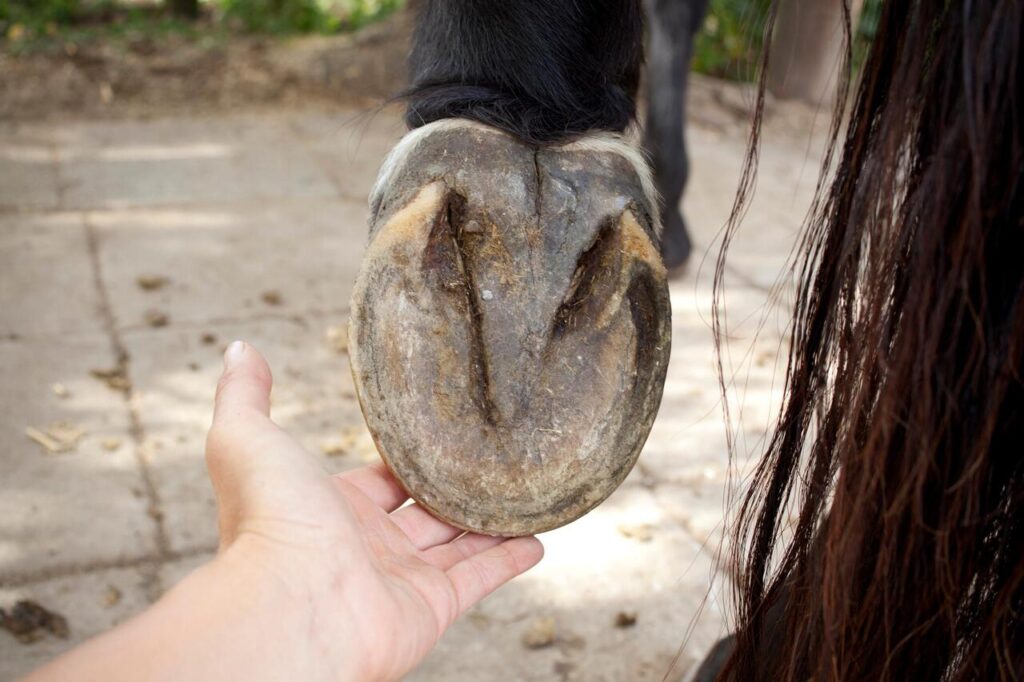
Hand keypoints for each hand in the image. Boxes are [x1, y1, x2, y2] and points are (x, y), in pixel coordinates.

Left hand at [205, 341, 543, 679]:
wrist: (293, 607)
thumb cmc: (269, 523)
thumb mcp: (248, 438)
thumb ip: (244, 394)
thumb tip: (239, 349)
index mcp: (330, 509)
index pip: (378, 479)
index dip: (406, 457)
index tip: (440, 432)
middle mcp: (367, 546)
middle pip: (423, 512)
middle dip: (454, 489)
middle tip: (490, 460)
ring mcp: (402, 578)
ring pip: (458, 544)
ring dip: (489, 522)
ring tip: (521, 495)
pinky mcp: (434, 606)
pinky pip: (480, 579)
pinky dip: (510, 560)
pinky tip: (536, 540)